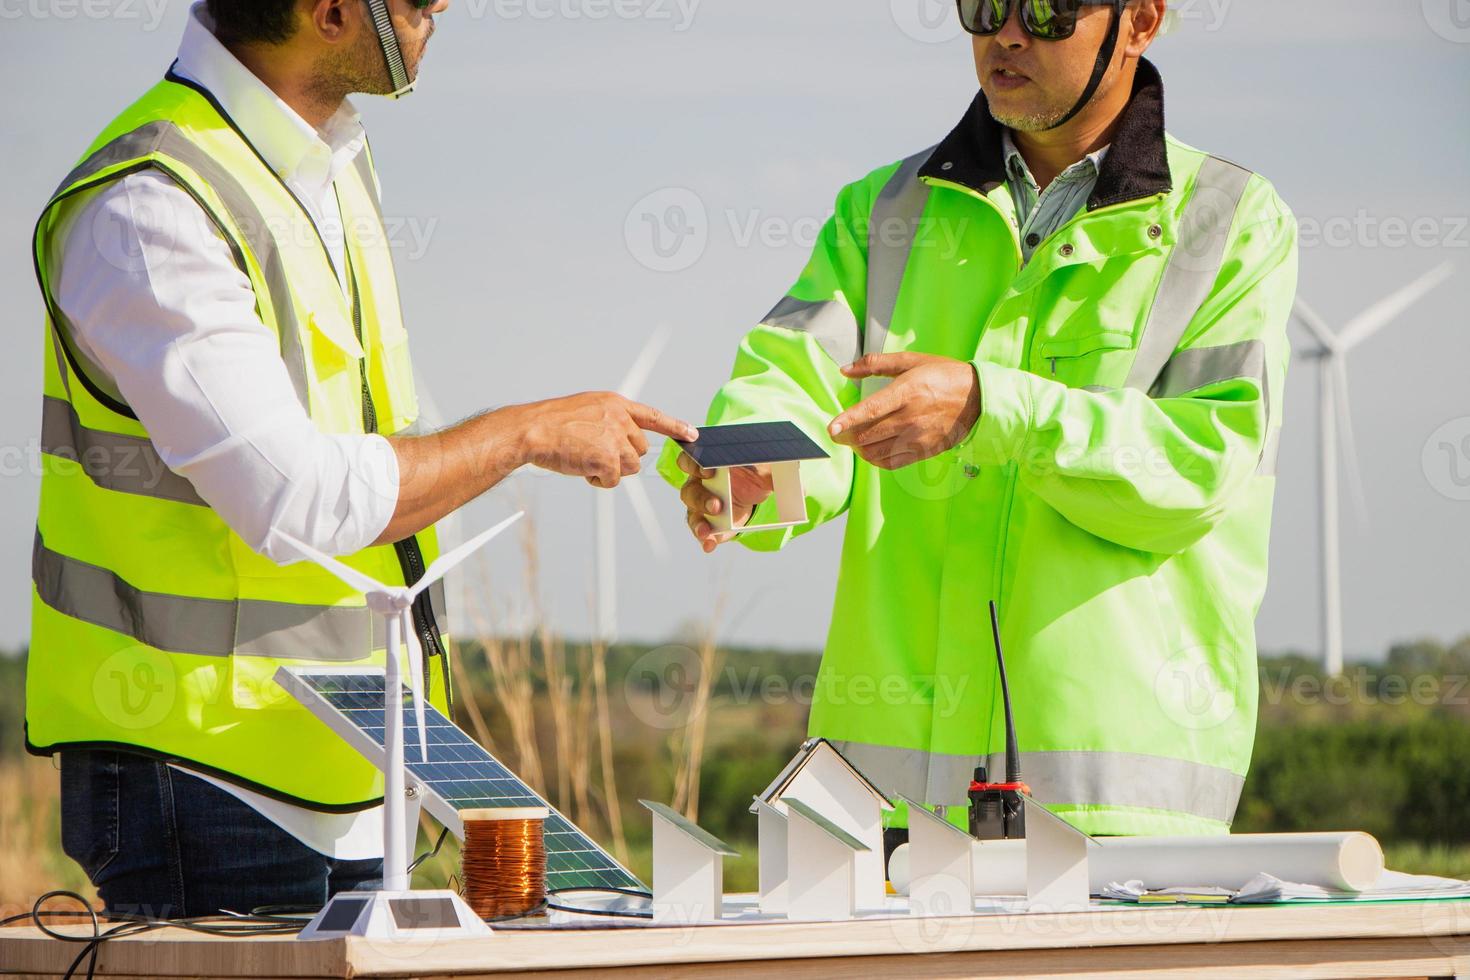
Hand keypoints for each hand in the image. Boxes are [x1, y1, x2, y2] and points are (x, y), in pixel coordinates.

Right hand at [517, 391, 696, 488]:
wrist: (532, 430)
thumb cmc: (552, 423)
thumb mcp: (586, 409)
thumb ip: (607, 420)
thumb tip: (620, 439)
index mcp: (615, 404)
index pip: (653, 416)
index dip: (675, 426)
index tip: (692, 433)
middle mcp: (620, 418)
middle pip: (639, 450)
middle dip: (621, 458)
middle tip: (593, 453)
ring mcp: (615, 438)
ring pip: (630, 467)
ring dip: (610, 470)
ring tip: (584, 458)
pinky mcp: (609, 458)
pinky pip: (613, 480)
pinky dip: (598, 480)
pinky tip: (581, 466)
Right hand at [677, 452, 773, 552]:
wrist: (758, 487)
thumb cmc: (754, 468)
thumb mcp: (762, 463)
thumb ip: (764, 462)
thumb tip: (786, 460)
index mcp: (708, 462)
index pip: (691, 461)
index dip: (694, 466)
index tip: (709, 472)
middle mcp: (699, 484)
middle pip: (690, 491)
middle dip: (701, 499)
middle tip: (716, 506)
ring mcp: (702, 506)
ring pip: (693, 514)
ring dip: (699, 523)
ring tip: (706, 532)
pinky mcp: (711, 524)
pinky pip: (704, 533)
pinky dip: (707, 539)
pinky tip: (710, 545)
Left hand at [829, 353, 980, 469]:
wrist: (978, 397)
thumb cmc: (943, 375)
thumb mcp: (911, 361)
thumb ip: (875, 364)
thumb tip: (845, 370)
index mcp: (907, 391)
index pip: (871, 410)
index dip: (848, 420)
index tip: (831, 429)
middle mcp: (911, 417)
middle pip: (869, 435)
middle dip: (848, 436)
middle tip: (840, 432)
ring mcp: (918, 437)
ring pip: (877, 452)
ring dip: (860, 449)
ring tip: (855, 441)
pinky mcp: (925, 451)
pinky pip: (892, 463)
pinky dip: (876, 460)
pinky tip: (872, 451)